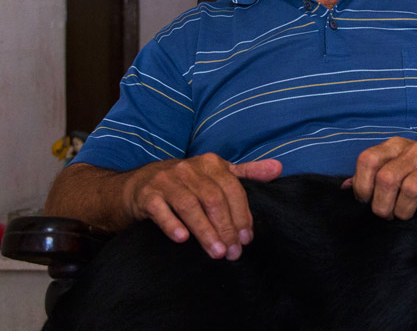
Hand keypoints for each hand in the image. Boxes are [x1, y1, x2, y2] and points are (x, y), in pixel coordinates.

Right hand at [123, 154, 281, 259]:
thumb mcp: (216, 174)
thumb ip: (247, 173)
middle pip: (213, 199)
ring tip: (217, 252)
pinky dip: (172, 224)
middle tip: (233, 253)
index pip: (232, 188)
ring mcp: (166, 181)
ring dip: (205, 231)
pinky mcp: (146, 195)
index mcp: (210, 163)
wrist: (138, 186)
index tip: (246, 238)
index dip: (241, 214)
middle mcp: (188, 169)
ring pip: (190, 206)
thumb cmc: (185, 183)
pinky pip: (160, 210)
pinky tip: (183, 240)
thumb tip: (278, 168)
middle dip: (226, 228)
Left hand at [348, 138, 416, 219]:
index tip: (365, 199)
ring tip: (404, 212)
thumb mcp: (395, 161)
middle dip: (382, 205)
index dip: (361, 184)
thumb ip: (371, 173)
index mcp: (395, 145)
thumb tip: (345, 187)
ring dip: (403, 211)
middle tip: (386, 213)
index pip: (368, 160)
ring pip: (410, 191)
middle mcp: (414, 151)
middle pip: (387, 179)